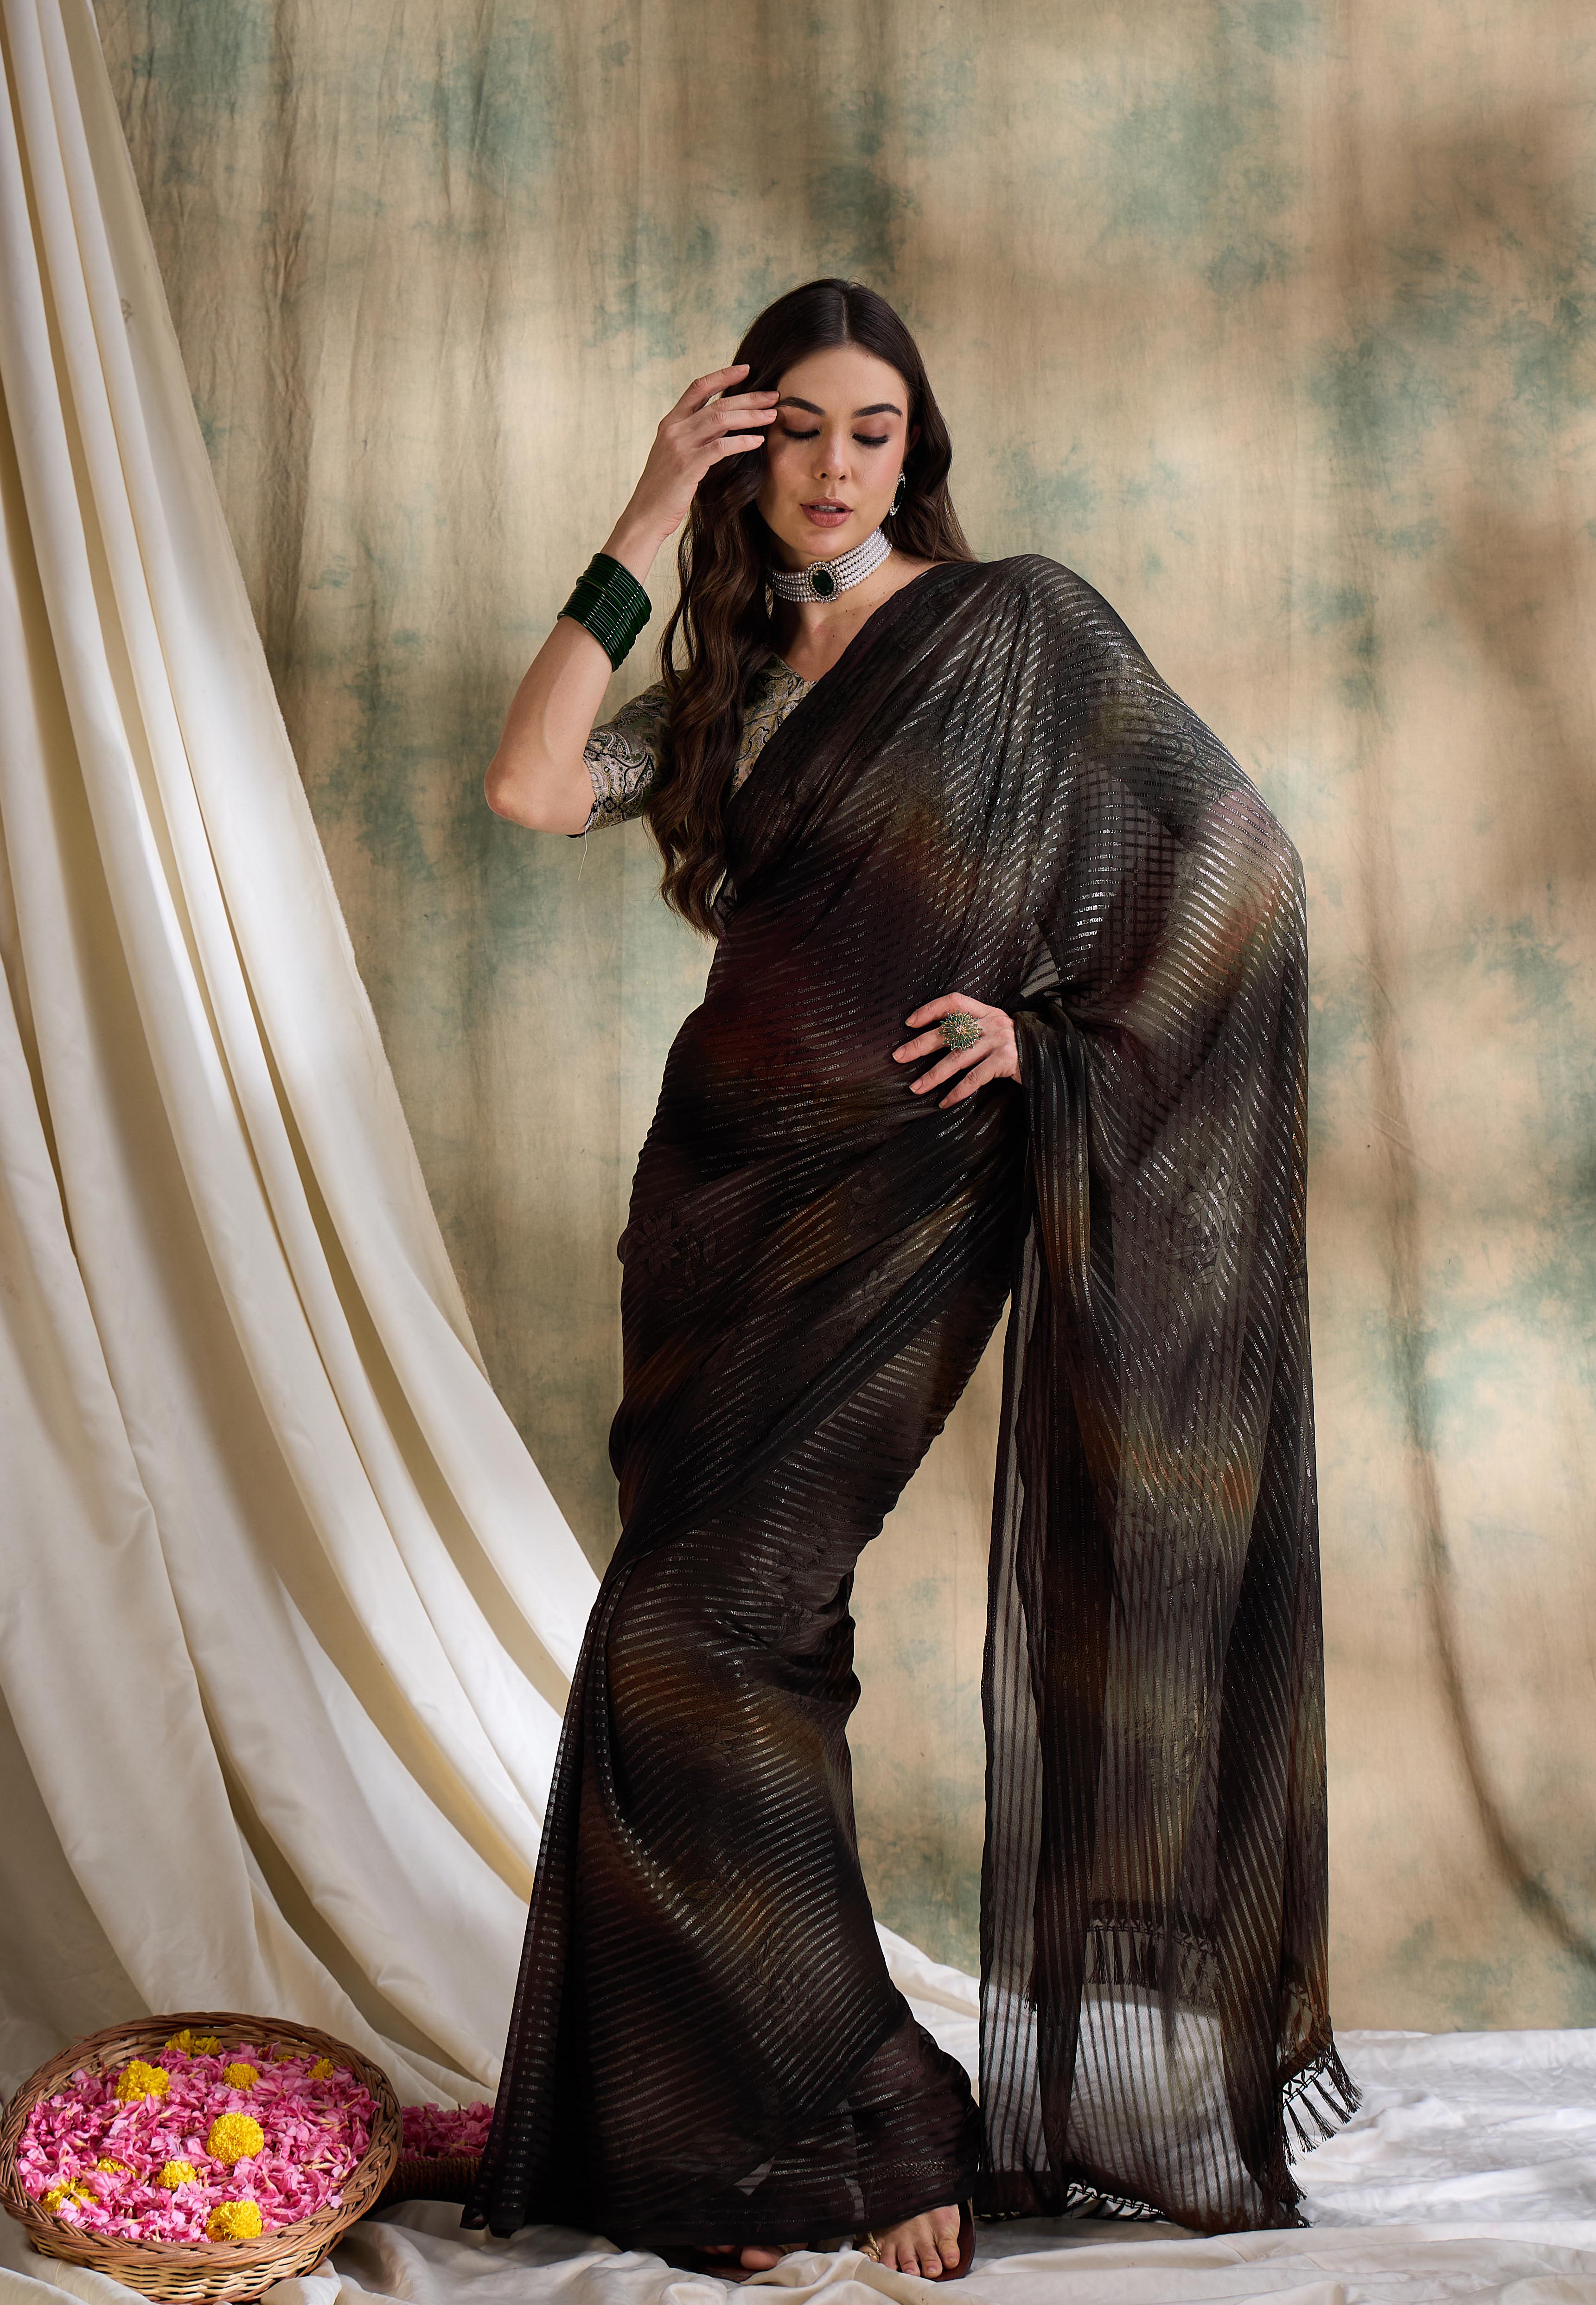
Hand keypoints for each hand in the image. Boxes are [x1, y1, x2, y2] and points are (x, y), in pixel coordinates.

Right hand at [623, 364, 776, 542]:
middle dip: (749, 398)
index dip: (722, 375)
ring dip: (751, 416)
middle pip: (717, 403)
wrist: (645, 515)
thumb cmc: (663, 489)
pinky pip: (721, 447)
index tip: (746, 370)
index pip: (698, 388)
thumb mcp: (673, 454)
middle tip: (773, 396)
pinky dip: (742, 442)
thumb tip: (721, 426)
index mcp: (670, 422)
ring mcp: (680, 446)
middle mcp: (675, 429)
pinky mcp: (688, 466)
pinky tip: (758, 441)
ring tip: (772, 415)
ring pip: (721, 421)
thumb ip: (692, 437)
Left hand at [894, 992, 1021, 1107]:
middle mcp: (991, 1023)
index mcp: (987, 1012)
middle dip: (920, 1045)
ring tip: (915, 1087)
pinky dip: (957, 1092)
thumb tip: (938, 1039)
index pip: (953, 1002)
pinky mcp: (1005, 1061)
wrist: (1052, 1056)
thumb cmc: (1018, 1047)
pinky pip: (974, 1079)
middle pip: (949, 1031)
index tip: (910, 1022)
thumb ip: (975, 1029)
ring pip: (957, 1058)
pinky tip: (943, 1102)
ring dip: (933, 1075)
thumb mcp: (997, 1030)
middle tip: (898, 1056)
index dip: (930, 1010)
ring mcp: (999, 1041)